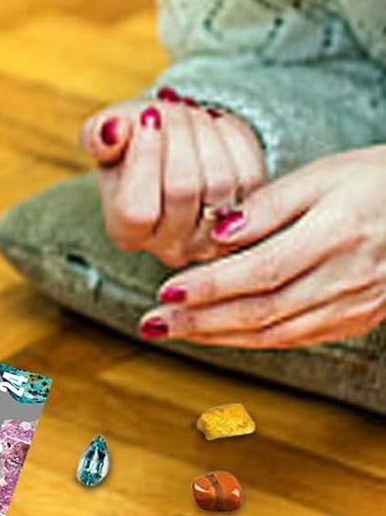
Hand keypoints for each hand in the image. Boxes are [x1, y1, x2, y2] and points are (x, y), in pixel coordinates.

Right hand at [81, 90, 266, 267]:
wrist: (173, 151)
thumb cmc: (132, 145)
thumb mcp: (104, 137)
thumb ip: (98, 136)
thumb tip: (115, 131)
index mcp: (125, 231)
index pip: (137, 208)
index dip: (145, 159)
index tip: (147, 117)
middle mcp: (170, 246)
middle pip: (183, 189)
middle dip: (177, 135)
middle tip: (167, 107)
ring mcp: (215, 237)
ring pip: (220, 181)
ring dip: (205, 132)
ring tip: (187, 112)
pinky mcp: (253, 218)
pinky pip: (249, 173)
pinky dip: (231, 138)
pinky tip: (212, 123)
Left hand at [137, 147, 385, 346]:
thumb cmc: (374, 180)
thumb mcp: (321, 176)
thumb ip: (267, 205)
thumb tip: (218, 232)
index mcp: (336, 236)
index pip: (262, 271)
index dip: (212, 286)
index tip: (166, 290)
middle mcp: (348, 278)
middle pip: (263, 310)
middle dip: (201, 321)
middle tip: (153, 323)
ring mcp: (357, 304)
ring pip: (278, 332)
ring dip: (220, 336)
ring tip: (174, 331)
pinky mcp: (359, 318)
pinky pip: (299, 337)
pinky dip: (255, 339)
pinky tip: (220, 335)